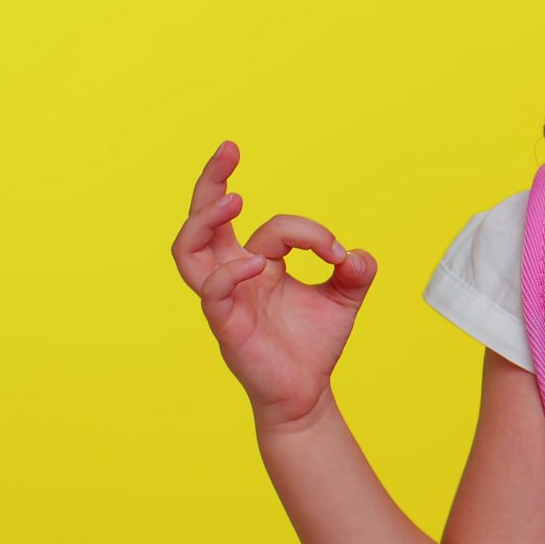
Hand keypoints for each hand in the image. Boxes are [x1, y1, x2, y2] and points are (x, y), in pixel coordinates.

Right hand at [171, 140, 374, 431]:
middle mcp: (233, 275)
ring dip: (205, 220)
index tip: (339, 254)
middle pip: (202, 219)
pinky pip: (211, 293)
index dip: (310, 233)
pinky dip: (229, 274)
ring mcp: (224, 299)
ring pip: (188, 251)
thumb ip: (355, 271)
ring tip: (232, 200)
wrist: (307, 394)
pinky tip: (257, 265)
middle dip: (211, 181)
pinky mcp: (225, 325)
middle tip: (228, 148)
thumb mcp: (344, 299)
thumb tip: (356, 254)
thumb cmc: (313, 344)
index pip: (274, 228)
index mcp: (256, 263)